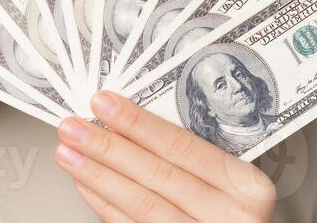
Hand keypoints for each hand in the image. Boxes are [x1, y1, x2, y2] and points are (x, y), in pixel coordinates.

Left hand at [56, 91, 275, 222]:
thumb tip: (130, 120)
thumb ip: (195, 157)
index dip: (139, 124)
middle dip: (109, 147)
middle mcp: (229, 217)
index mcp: (247, 187)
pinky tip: (86, 185)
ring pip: (141, 204)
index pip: (184, 148)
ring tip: (69, 153)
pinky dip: (105, 204)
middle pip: (158, 175)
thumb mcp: (232, 182)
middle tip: (74, 126)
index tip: (105, 104)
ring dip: (98, 175)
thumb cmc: (234, 210)